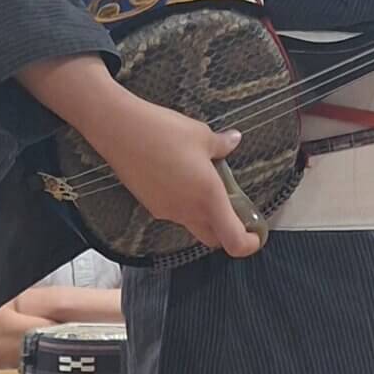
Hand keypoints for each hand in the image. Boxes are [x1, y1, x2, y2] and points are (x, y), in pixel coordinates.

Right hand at [86, 86, 262, 259]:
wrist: (118, 129)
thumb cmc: (162, 131)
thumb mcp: (201, 135)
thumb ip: (222, 145)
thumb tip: (233, 141)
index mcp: (208, 197)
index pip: (233, 241)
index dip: (249, 244)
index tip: (255, 232)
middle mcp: (187, 211)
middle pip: (214, 239)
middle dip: (228, 231)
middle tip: (235, 208)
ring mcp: (166, 211)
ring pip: (193, 225)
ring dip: (205, 214)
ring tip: (205, 181)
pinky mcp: (150, 204)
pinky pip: (175, 212)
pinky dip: (184, 203)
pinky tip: (180, 176)